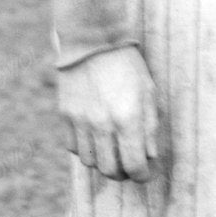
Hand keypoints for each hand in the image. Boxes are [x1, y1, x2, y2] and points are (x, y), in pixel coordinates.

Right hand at [58, 45, 159, 182]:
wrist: (92, 40)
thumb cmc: (127, 65)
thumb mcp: (148, 92)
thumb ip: (150, 127)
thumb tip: (149, 156)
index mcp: (128, 118)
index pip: (135, 166)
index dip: (143, 176)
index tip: (146, 173)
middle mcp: (102, 124)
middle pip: (110, 171)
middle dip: (122, 174)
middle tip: (129, 166)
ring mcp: (80, 121)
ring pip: (89, 162)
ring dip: (102, 162)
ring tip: (112, 151)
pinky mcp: (65, 115)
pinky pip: (73, 147)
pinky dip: (85, 149)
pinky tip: (94, 137)